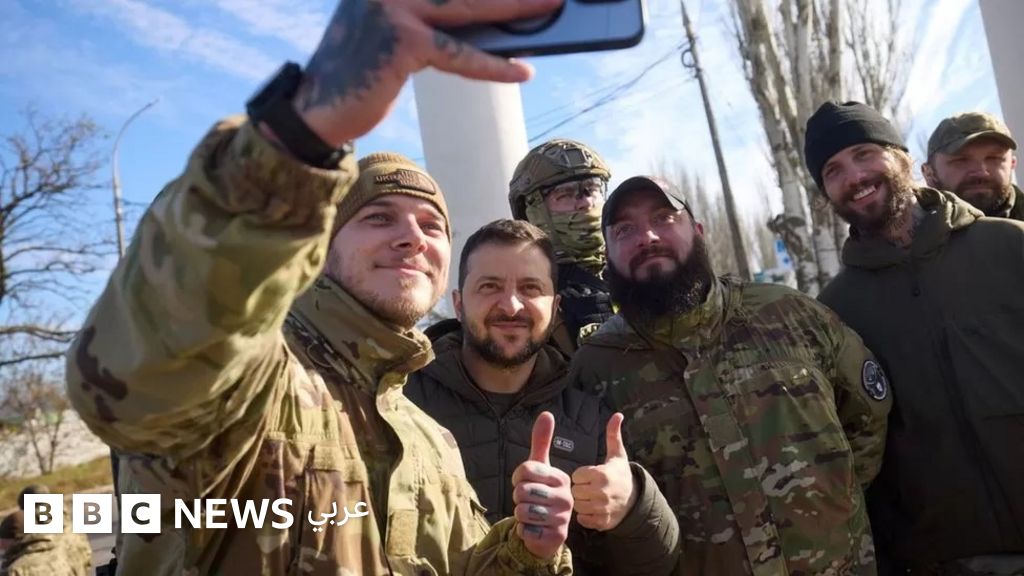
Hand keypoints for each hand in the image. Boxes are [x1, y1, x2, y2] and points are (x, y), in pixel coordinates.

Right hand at [293, 0, 562, 144]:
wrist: (316, 110)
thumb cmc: (361, 73)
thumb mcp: (397, 35)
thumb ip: (434, 18)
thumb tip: (492, 20)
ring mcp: (394, 8)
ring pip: (468, 7)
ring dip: (515, 8)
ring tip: (550, 6)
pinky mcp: (402, 42)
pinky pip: (459, 54)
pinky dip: (493, 64)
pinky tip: (523, 70)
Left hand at [511, 411, 572, 559]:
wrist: (547, 529)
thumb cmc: (541, 493)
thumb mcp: (539, 467)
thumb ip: (541, 441)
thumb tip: (547, 413)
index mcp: (562, 477)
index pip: (525, 470)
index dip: (517, 478)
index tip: (525, 483)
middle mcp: (566, 497)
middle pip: (522, 491)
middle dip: (518, 498)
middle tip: (529, 501)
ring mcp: (562, 518)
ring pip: (522, 510)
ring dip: (520, 514)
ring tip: (531, 514)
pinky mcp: (555, 536)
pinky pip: (525, 529)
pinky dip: (523, 530)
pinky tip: (534, 528)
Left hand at [571, 413, 636, 530]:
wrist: (635, 501)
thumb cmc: (621, 474)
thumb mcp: (617, 455)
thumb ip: (613, 435)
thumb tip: (617, 414)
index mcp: (602, 475)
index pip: (576, 476)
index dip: (581, 475)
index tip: (588, 475)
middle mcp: (602, 493)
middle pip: (575, 491)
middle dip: (579, 489)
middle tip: (588, 487)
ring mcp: (602, 509)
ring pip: (577, 506)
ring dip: (581, 503)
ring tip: (590, 498)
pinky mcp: (602, 522)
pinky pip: (583, 519)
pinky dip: (585, 516)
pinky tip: (592, 509)